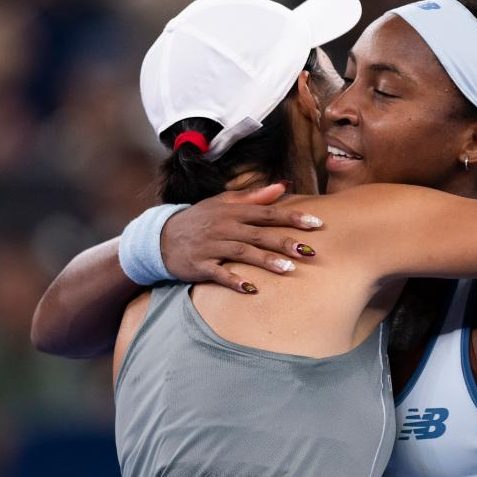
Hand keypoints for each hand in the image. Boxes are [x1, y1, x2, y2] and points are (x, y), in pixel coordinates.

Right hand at [160, 183, 322, 291]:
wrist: (161, 237)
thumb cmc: (199, 219)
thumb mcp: (223, 203)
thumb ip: (254, 196)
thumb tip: (283, 186)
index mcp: (232, 211)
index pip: (266, 212)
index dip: (291, 217)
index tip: (316, 224)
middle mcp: (223, 227)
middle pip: (258, 234)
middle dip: (284, 242)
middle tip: (309, 251)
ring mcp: (211, 246)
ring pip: (242, 253)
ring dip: (265, 261)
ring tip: (289, 269)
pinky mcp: (199, 265)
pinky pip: (218, 274)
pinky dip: (233, 281)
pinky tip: (251, 289)